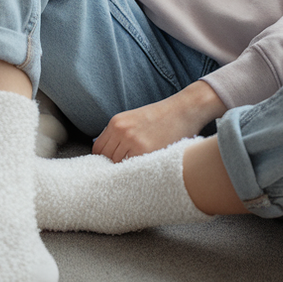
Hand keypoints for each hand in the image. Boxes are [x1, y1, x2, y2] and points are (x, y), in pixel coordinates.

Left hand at [92, 81, 225, 162]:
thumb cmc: (162, 116)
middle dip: (114, 166)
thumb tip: (107, 156)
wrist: (184, 110)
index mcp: (116, 122)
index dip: (103, 159)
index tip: (110, 165)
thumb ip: (119, 134)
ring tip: (136, 169)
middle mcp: (121, 131)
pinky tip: (144, 169)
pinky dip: (136, 171)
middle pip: (106, 159)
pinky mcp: (146, 151)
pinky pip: (133, 168)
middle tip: (124, 170)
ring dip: (125, 170)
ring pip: (118, 166)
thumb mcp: (134, 119)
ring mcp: (133, 142)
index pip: (98, 149)